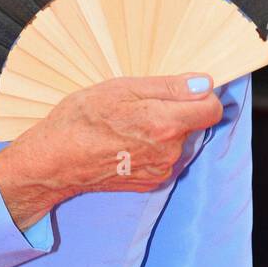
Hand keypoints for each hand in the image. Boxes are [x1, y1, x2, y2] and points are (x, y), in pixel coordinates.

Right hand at [0, 74, 223, 229]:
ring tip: (127, 125)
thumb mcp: (123, 88)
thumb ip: (169, 87)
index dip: (200, 96)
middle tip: (139, 106)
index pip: (212, 109)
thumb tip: (205, 84)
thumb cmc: (82, 118)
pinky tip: (125, 143)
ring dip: (162, 131)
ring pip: (177, 141)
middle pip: (193, 124)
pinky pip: (163, 158)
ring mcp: (160, 170)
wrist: (55, 161)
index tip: (182, 91)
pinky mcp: (150, 182)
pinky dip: (151, 149)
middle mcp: (169, 152)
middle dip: (175, 112)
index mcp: (165, 124)